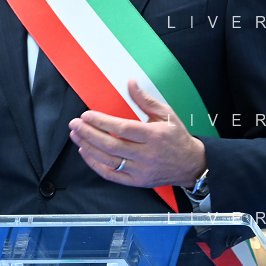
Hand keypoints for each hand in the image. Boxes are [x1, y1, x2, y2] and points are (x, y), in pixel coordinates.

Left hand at [68, 79, 206, 189]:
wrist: (190, 165)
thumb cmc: (177, 137)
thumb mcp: (166, 114)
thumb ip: (145, 100)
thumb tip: (130, 83)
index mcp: (154, 136)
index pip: (122, 128)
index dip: (101, 122)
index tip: (87, 115)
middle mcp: (147, 155)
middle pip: (111, 145)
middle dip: (89, 134)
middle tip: (75, 124)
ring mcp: (141, 171)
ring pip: (108, 161)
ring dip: (89, 148)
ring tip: (76, 136)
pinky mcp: (137, 182)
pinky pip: (111, 175)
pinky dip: (96, 164)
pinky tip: (86, 152)